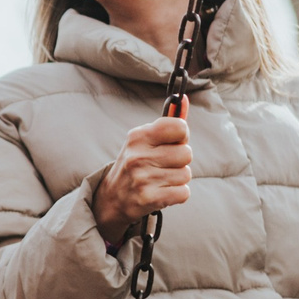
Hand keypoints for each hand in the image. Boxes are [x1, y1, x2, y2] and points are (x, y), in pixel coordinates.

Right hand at [92, 100, 192, 245]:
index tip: (172, 142)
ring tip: (160, 179)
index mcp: (138, 137)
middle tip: (164, 165)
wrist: (112, 198)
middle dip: (180, 161)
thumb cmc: (135, 164)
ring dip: (178, 179)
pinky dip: (177, 194)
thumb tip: (185, 98)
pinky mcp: (149, 199)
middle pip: (187, 153)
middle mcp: (138, 156)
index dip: (181, 136)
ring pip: (186, 174)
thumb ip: (167, 122)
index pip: (180, 127)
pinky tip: (163, 192)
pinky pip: (184, 193)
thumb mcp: (144, 140)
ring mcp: (143, 179)